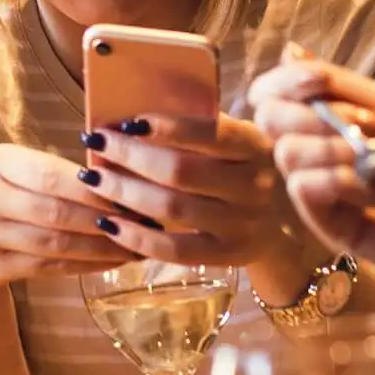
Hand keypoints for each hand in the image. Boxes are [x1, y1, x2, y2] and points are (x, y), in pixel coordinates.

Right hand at [0, 144, 140, 288]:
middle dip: (104, 220)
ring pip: (55, 244)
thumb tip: (120, 179)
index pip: (49, 175)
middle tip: (144, 224)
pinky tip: (110, 261)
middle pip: (55, 212)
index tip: (131, 195)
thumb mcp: (13, 169)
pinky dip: (84, 265)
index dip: (92, 189)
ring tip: (136, 246)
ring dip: (101, 247)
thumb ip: (54, 171)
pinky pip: (48, 267)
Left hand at [81, 113, 298, 268]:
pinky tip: (108, 222)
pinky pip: (175, 250)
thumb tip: (131, 119)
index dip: (167, 127)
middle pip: (182, 171)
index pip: (211, 132)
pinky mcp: (229, 255)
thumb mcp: (234, 140)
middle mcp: (254, 185)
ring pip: (174, 208)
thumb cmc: (239, 166)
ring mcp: (244, 224)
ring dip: (125, 192)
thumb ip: (197, 126)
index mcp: (255, 145)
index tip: (126, 122)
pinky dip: (137, 236)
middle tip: (95, 143)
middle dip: (130, 156)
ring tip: (92, 178)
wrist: (283, 219)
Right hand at [246, 46, 374, 339]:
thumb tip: (290, 50)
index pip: (281, 93)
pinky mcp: (336, 229)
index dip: (286, 83)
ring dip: (331, 152)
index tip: (315, 82)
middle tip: (360, 130)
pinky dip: (335, 185)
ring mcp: (332, 191)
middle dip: (309, 118)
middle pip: (275, 122)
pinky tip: (374, 194)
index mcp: (345, 116)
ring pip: (288, 157)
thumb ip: (340, 86)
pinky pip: (306, 195)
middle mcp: (330, 150)